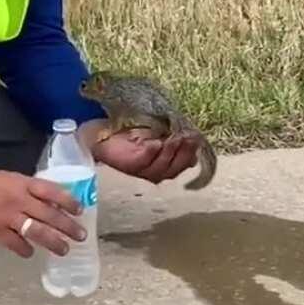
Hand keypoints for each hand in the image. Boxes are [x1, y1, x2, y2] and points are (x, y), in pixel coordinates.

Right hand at [0, 164, 86, 258]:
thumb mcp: (12, 178)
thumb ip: (32, 189)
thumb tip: (55, 202)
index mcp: (22, 184)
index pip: (51, 191)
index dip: (68, 201)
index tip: (80, 210)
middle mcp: (18, 200)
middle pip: (49, 215)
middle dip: (68, 227)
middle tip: (81, 236)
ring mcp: (7, 218)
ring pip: (37, 232)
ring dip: (53, 242)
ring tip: (65, 249)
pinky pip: (16, 244)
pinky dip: (26, 249)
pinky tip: (31, 252)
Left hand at [80, 122, 199, 184]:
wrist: (106, 133)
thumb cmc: (134, 132)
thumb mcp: (159, 132)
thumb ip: (175, 137)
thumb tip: (195, 138)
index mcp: (167, 164)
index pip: (185, 163)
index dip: (192, 151)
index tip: (197, 137)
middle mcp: (158, 171)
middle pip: (176, 167)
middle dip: (184, 152)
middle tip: (188, 136)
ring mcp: (144, 171)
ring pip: (162, 166)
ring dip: (170, 151)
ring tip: (174, 137)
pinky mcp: (131, 166)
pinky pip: (145, 161)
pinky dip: (152, 152)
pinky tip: (156, 143)